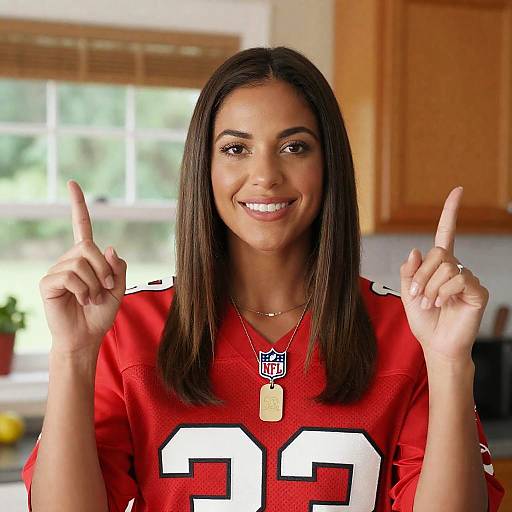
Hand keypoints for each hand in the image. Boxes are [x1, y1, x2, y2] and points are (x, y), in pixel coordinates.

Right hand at [39, 180, 126, 354]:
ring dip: (95, 283)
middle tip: (107, 288)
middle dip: (104, 269)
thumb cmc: (100, 313)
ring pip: (81, 262)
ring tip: (92, 298)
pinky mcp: (48, 283)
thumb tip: (108, 247)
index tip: (72, 184)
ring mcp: (57, 270)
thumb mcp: (118, 288)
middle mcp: (69, 259)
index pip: (81, 227)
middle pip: (89, 247)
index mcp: (86, 258)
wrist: (87, 336)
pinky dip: (83, 289)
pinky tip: (81, 300)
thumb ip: (117, 267)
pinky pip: (70, 275)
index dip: (78, 206)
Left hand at [399, 187, 488, 361]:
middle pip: (437, 253)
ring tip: (429, 302)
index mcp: (438, 266)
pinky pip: (459, 279)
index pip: (445, 233)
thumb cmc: (423, 319)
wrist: (435, 344)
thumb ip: (409, 271)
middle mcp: (456, 268)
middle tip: (417, 294)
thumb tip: (415, 249)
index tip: (458, 190)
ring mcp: (468, 279)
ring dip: (430, 286)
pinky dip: (444, 291)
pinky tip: (441, 304)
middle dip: (421, 274)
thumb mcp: (408, 292)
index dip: (450, 212)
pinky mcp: (478, 291)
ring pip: (446, 267)